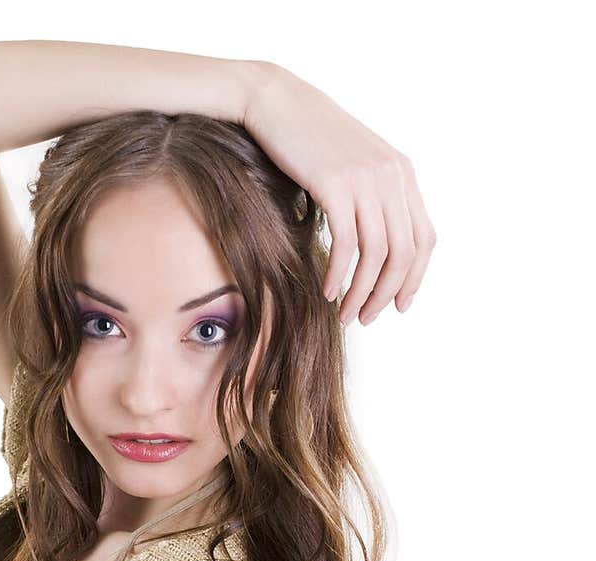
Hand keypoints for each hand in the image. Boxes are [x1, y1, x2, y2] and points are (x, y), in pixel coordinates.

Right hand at [243, 63, 436, 324]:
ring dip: (362, 293)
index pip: (424, 239)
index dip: (414, 279)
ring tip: (346, 315)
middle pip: (403, 253)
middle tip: (366, 318)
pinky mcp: (335, 183)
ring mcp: (365, 178)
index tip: (398, 307)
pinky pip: (346, 243)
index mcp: (402, 173)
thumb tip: (375, 248)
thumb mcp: (354, 166)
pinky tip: (327, 292)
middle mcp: (391, 175)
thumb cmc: (309, 139)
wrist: (276, 101)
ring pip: (376, 253)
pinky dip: (339, 274)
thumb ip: (372, 197)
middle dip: (386, 294)